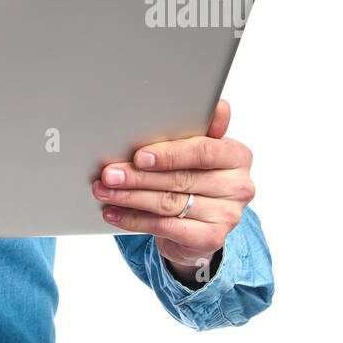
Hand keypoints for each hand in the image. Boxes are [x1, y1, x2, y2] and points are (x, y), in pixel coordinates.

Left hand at [93, 99, 254, 286]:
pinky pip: (166, 227)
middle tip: (108, 174)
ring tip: (104, 191)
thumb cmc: (194, 174)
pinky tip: (114, 213)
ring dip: (130, 197)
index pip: (202, 151)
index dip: (169, 154)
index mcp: (237, 155)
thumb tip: (213, 103)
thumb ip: (197, 127)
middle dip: (138, 176)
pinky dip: (135, 219)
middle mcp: (239, 186)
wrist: (199, 224)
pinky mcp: (212, 239)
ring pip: (169, 203)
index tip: (139, 155)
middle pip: (180, 179)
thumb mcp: (195, 149)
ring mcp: (228, 215)